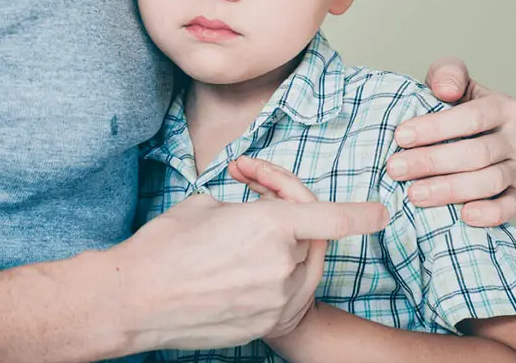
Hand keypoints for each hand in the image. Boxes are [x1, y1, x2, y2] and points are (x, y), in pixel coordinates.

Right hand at [108, 169, 387, 351]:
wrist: (132, 299)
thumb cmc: (163, 245)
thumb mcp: (207, 204)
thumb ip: (249, 209)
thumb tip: (258, 217)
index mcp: (271, 226)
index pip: (334, 219)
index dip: (363, 214)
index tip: (383, 212)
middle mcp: (282, 265)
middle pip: (313, 236)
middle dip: (292, 210)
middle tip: (254, 190)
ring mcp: (275, 301)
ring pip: (301, 266)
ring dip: (284, 245)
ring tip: (242, 232)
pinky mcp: (263, 324)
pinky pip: (286, 294)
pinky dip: (275, 276)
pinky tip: (240, 265)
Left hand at [386, 57, 515, 226]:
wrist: (462, 134)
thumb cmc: (450, 107)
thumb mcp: (447, 81)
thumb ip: (447, 74)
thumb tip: (446, 90)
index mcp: (503, 107)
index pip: (471, 118)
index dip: (435, 128)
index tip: (400, 136)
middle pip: (476, 153)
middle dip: (432, 162)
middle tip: (395, 168)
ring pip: (489, 182)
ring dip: (449, 190)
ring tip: (413, 194)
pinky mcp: (514, 194)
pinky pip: (509, 207)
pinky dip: (489, 214)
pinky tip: (464, 216)